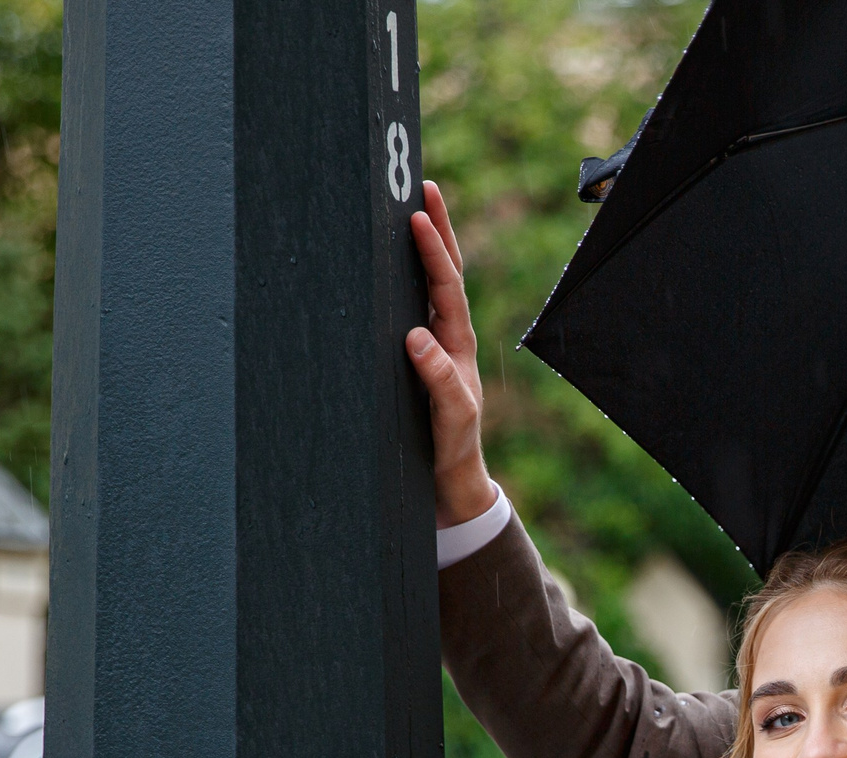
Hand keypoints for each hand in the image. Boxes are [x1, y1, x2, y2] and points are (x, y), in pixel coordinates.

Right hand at [404, 181, 497, 527]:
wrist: (448, 481)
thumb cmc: (450, 449)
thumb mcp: (449, 418)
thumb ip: (438, 380)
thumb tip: (417, 335)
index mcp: (458, 346)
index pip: (447, 288)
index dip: (434, 252)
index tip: (419, 217)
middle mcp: (449, 337)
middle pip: (446, 274)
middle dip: (437, 230)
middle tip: (426, 187)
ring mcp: (435, 345)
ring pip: (431, 286)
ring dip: (425, 247)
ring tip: (413, 207)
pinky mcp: (418, 356)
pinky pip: (412, 306)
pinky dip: (405, 278)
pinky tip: (387, 260)